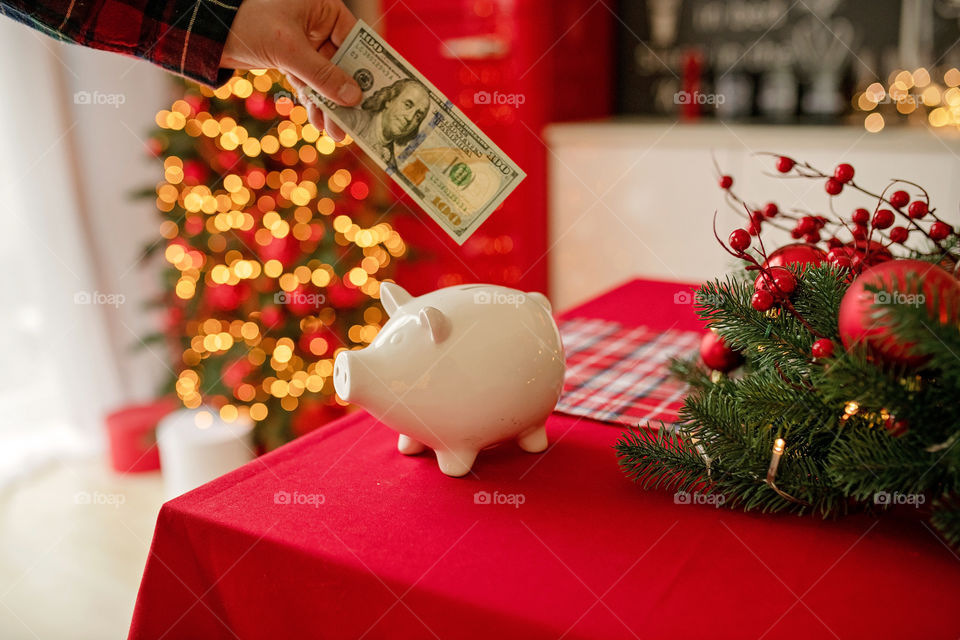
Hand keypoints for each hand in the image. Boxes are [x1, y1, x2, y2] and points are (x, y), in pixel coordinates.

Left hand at [220, 0, 360, 138]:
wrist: (209, 32)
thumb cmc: (249, 23)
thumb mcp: (288, 49)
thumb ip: (322, 74)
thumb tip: (353, 97)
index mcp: (324, 9)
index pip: (356, 41)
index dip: (366, 70)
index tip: (376, 97)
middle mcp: (319, 25)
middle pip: (343, 65)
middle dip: (346, 96)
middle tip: (356, 122)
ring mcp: (306, 44)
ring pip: (326, 79)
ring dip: (331, 106)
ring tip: (336, 132)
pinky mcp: (292, 60)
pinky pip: (310, 84)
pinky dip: (314, 103)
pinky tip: (320, 122)